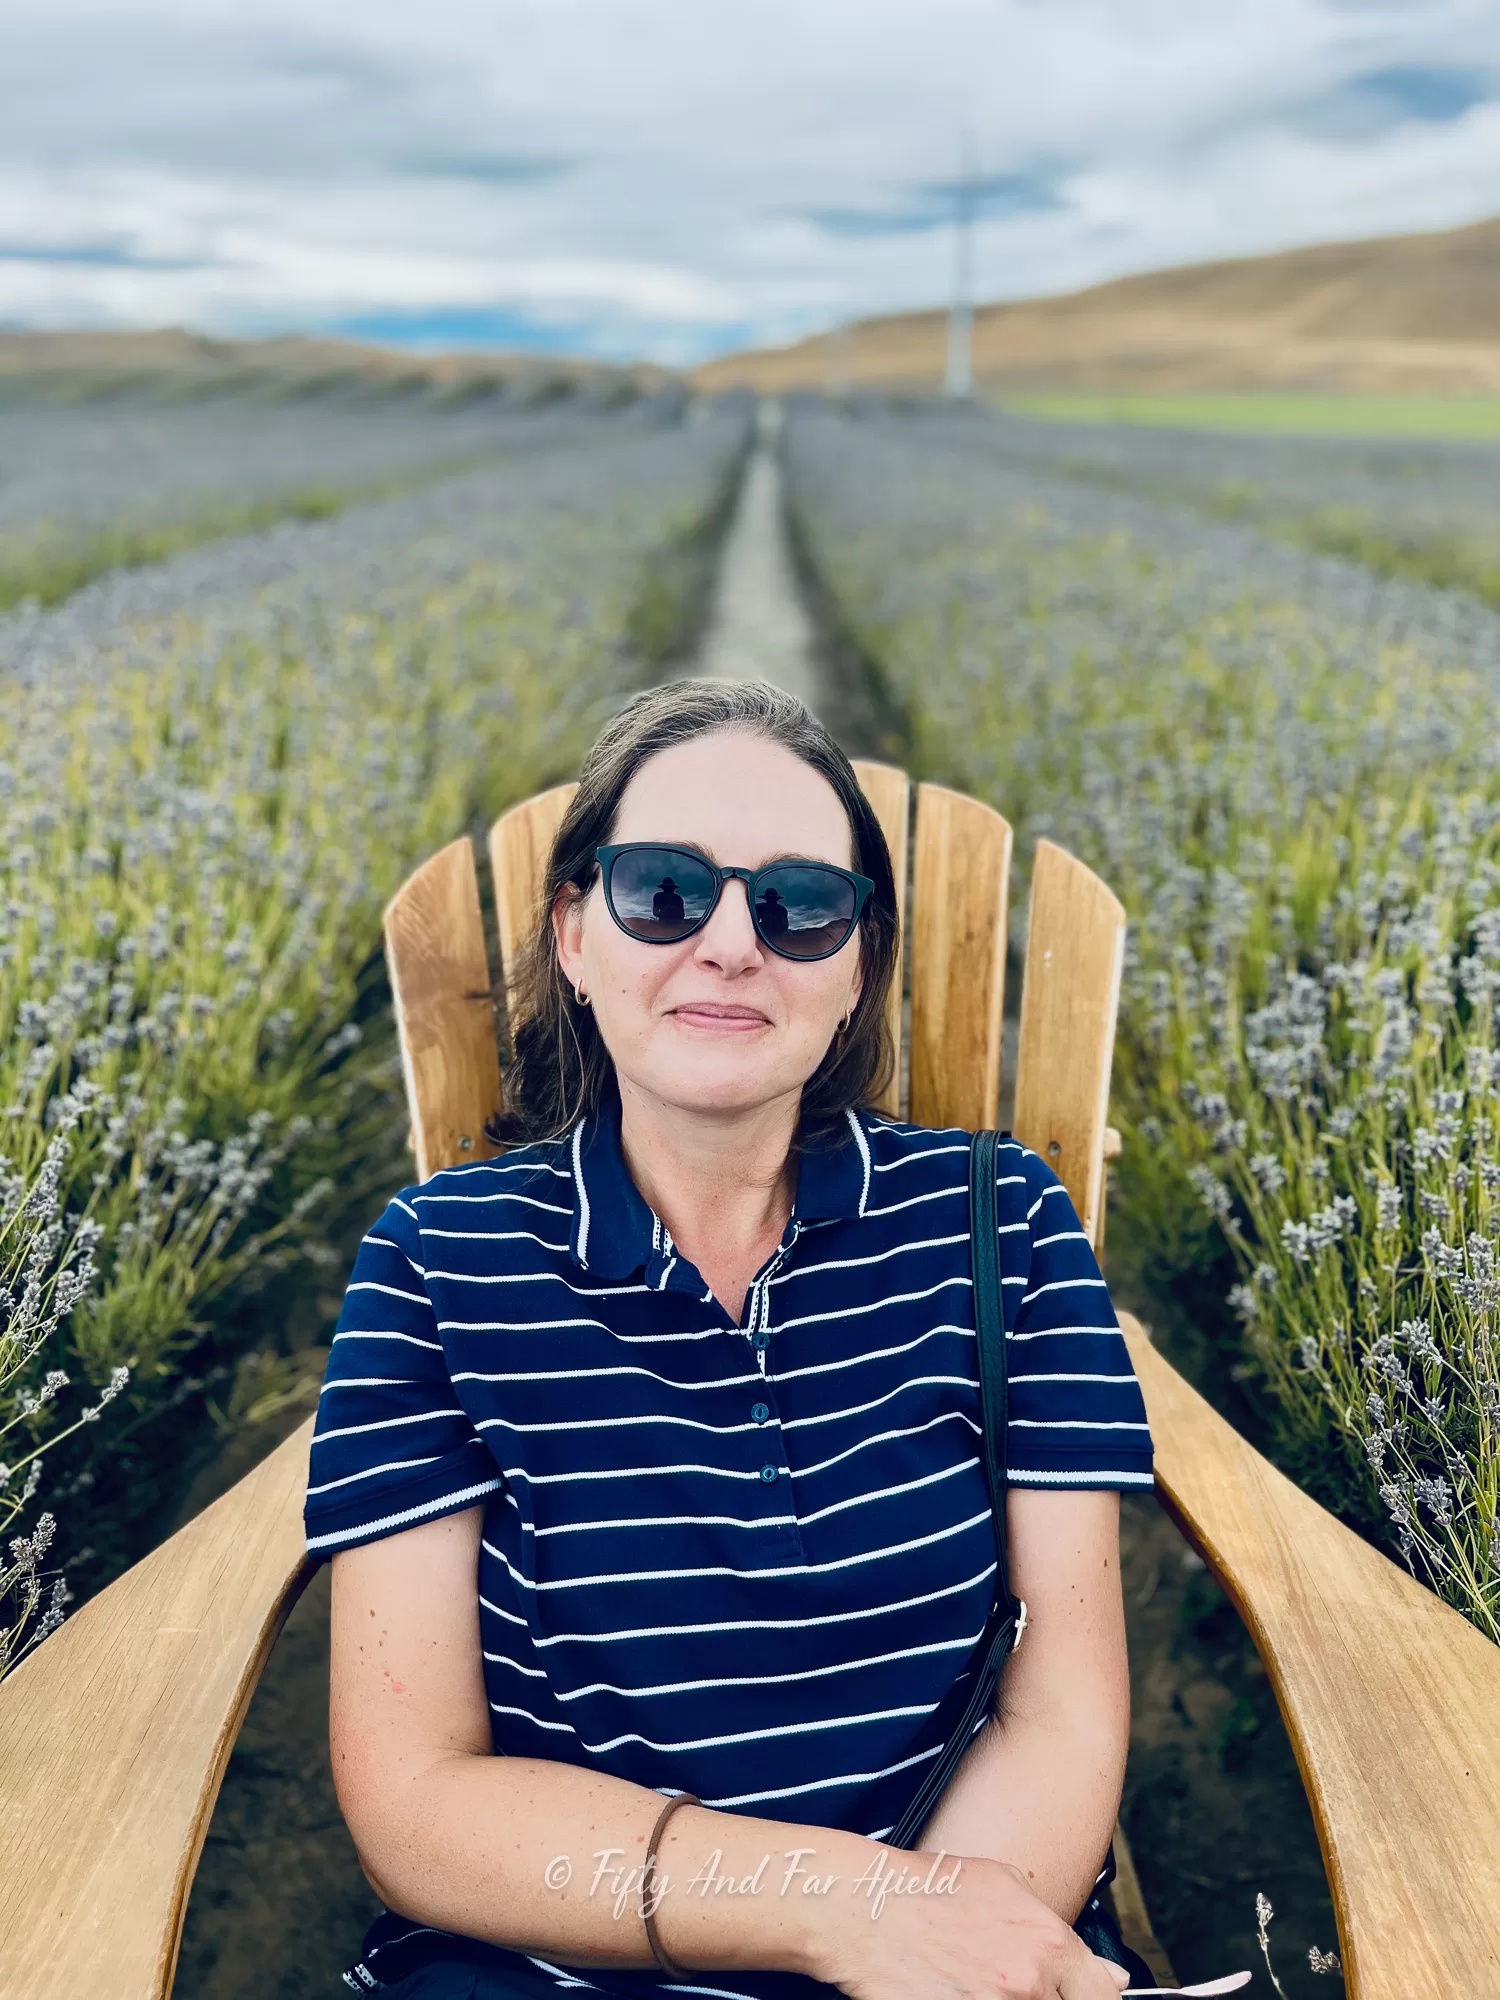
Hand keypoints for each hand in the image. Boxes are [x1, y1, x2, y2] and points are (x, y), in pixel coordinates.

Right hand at [816, 1851, 1129, 1999]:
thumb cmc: (930, 1890)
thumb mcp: (1003, 1884)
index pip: (1103, 1996)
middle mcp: (1028, 1983)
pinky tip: (959, 1991)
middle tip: (1015, 1986)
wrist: (866, 1907)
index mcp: (1047, 1943)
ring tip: (983, 1984)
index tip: (1078, 1997)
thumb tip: (1112, 1973)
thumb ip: (1057, 1928)